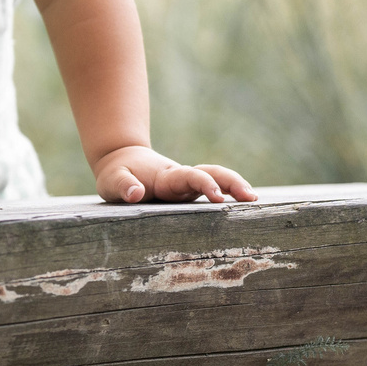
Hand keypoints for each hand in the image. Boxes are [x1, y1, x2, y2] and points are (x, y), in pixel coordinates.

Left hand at [91, 146, 255, 205]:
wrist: (121, 160)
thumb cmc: (116, 174)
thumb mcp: (112, 180)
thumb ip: (123, 185)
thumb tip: (136, 193)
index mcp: (166, 177)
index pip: (191, 177)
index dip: (205, 185)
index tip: (218, 200)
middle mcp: (182, 179)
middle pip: (213, 173)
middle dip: (232, 183)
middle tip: (251, 198)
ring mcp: (187, 185)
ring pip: (217, 178)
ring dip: (235, 186)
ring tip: (254, 200)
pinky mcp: (189, 192)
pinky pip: (213, 189)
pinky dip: (230, 193)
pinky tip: (244, 205)